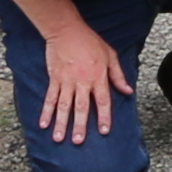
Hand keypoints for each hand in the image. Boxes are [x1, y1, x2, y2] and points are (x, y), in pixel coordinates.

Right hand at [30, 10, 125, 141]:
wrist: (67, 30)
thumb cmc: (90, 42)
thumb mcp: (110, 55)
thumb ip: (118, 75)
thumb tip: (128, 91)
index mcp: (98, 77)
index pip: (102, 101)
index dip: (104, 116)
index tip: (103, 131)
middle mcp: (82, 82)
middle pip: (81, 107)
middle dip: (80, 125)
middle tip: (78, 141)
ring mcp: (66, 81)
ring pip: (64, 105)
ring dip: (61, 122)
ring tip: (59, 138)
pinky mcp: (54, 79)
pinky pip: (50, 97)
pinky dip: (46, 111)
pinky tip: (43, 124)